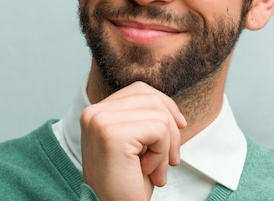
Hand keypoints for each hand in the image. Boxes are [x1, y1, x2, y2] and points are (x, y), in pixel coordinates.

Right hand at [80, 82, 186, 200]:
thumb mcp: (136, 144)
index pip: (139, 90)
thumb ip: (143, 119)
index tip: (179, 129)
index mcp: (96, 112)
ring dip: (166, 145)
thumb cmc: (126, 183)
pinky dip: (161, 153)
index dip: (165, 107)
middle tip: (168, 161)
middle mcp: (94, 112)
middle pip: (151, 98)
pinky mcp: (112, 134)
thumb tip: (171, 109)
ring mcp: (100, 121)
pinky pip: (158, 129)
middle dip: (170, 130)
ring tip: (154, 169)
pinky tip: (147, 170)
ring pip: (158, 113)